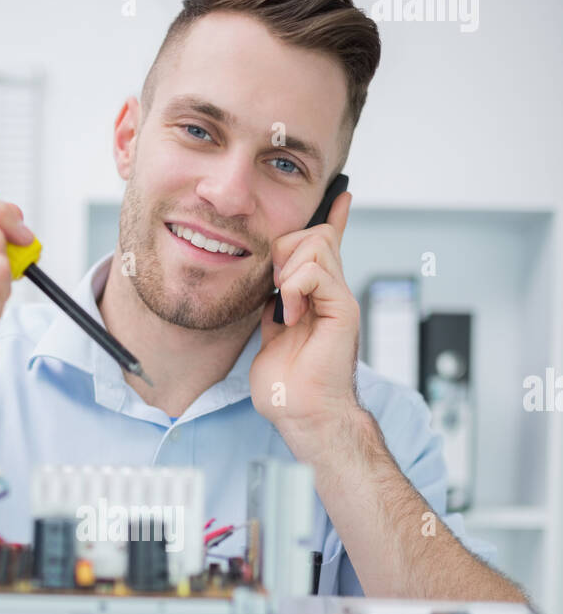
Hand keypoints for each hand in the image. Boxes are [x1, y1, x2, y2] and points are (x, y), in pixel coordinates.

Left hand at [249, 190, 362, 462]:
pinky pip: (315, 270)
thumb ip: (274, 308)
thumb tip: (269, 290)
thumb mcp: (271, 335)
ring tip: (286, 308)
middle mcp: (333, 293)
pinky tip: (292, 316)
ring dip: (288, 272)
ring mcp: (340, 298)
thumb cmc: (288, 387)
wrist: (304, 414)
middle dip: (285, 250)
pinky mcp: (343, 307)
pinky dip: (295, 288)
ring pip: (315, 243)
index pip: (329, 246)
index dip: (334, 220)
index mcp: (318, 298)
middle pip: (314, 235)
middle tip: (276, 290)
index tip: (341, 198)